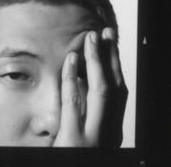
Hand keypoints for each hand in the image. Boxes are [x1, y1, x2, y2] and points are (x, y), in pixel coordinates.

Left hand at [54, 28, 127, 146]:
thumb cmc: (69, 159)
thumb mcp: (85, 143)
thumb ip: (86, 119)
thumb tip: (80, 86)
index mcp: (110, 136)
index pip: (118, 96)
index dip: (115, 68)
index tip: (110, 46)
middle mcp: (107, 137)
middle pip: (114, 89)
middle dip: (110, 59)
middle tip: (104, 34)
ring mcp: (92, 140)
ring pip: (99, 92)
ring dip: (95, 61)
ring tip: (89, 38)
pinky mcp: (73, 142)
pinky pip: (73, 103)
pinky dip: (73, 78)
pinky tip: (70, 60)